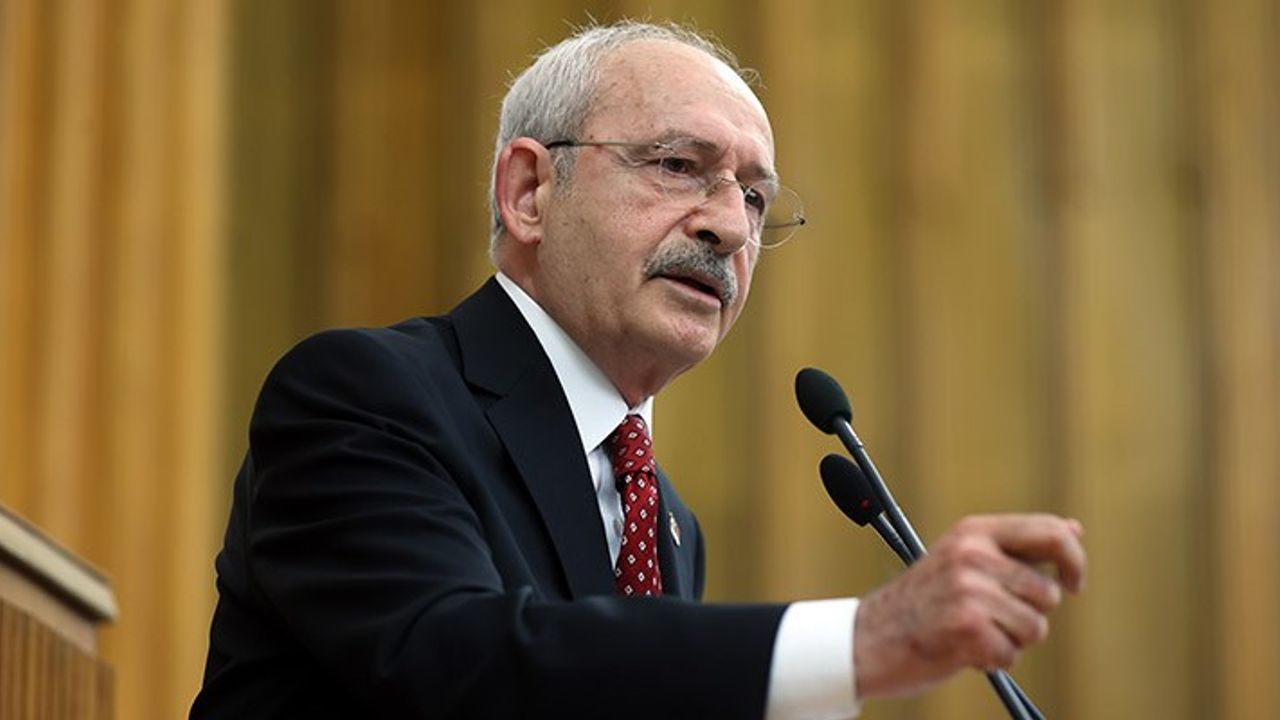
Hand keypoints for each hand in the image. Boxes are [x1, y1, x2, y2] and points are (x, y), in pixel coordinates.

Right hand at [852, 514, 1085, 698]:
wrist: (867, 638)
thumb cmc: (921, 602)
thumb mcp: (964, 558)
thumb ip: (1017, 547)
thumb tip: (1073, 529)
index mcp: (974, 531)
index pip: (1052, 533)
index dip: (1075, 560)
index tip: (1074, 583)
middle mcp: (973, 554)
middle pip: (1049, 593)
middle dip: (1029, 614)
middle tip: (991, 617)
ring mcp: (969, 590)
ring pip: (1035, 627)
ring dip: (1011, 640)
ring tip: (974, 632)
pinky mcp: (967, 627)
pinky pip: (1012, 654)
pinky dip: (993, 660)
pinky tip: (964, 649)